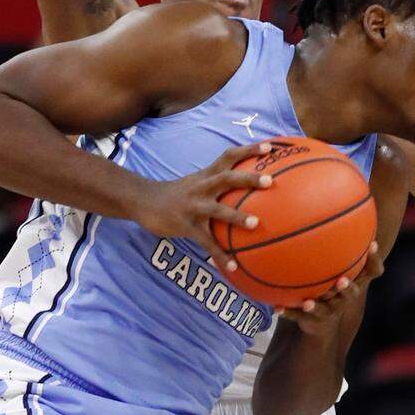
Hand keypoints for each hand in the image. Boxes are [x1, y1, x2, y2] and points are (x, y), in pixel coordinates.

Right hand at [138, 142, 273, 270]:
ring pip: (217, 210)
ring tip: (255, 224)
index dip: (249, 150)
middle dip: (248, 178)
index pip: (229, 156)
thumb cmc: (178, 193)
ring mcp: (193, 206)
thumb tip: (246, 184)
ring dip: (236, 216)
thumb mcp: (197, 181)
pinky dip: (219, 255)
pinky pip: (206, 242)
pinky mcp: (186, 226)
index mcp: (206, 175)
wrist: (144, 201)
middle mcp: (202, 187)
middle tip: (270, 180)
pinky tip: (233, 267)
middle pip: (227, 178)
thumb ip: (218, 181)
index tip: (270, 148)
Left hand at [279, 241, 383, 336]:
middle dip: (347, 288)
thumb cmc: (328, 278)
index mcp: (355, 280)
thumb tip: (323, 197)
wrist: (321, 317)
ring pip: (327, 310)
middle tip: (340, 281)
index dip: (374, 259)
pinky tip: (276, 308)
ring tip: (308, 302)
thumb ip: (333, 236)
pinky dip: (289, 313)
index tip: (372, 244)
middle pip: (352, 293)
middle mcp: (346, 296)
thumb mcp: (333, 259)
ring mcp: (331, 310)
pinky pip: (300, 318)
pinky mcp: (314, 321)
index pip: (373, 270)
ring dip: (317, 306)